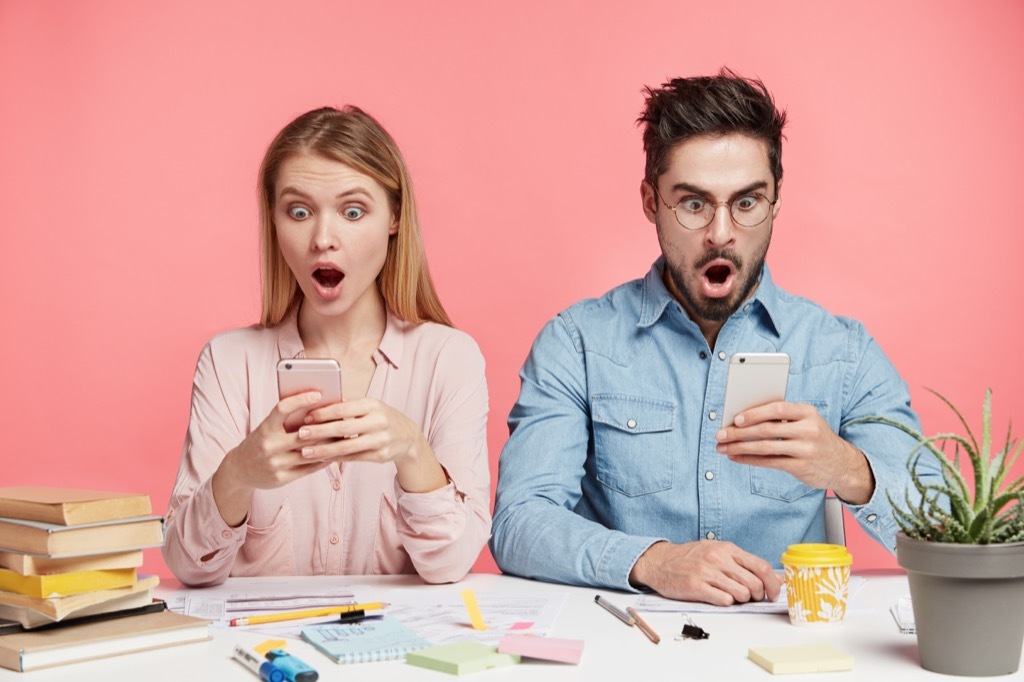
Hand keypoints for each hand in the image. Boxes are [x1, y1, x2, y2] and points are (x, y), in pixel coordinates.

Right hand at [212, 391, 331, 524]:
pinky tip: (333, 452)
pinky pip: (308, 468)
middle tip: (343, 416)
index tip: (318, 393)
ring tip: (343, 435)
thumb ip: (286, 420)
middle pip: (305, 433)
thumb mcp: (266, 428)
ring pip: (310, 452)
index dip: (300, 399)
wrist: (239, 469)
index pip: (282, 408)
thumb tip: (316, 407)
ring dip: (329, 444)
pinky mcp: (281, 478)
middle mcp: (269, 446)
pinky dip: (323, 460)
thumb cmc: (259, 442)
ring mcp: (275, 464)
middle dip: (325, 424)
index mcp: (264, 428)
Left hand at [295, 397, 447, 492]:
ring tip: (306, 452)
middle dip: (320, 432)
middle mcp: (379, 421)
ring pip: (347, 447)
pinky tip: (322, 458)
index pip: (344, 408)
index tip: (306, 417)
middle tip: (300, 435)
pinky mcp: (381, 455)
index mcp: (373, 405)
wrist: (408, 437)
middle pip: (344, 428)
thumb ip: (349, 406)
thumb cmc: (382, 418)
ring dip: (324, 450)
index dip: (324, 413)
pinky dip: (336, 458)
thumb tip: (320, 404)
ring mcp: (381, 440)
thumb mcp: (370, 407)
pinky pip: (354, 457)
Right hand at [629, 540, 780, 605]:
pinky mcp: (696, 587)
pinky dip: (726, 602)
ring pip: (741, 594)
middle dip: (756, 595)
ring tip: (731, 596)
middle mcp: (718, 558)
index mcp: (727, 549)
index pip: (761, 567)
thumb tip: (775, 577)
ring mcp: (707, 572)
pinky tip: (718, 597)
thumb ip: (745, 563)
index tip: (773, 593)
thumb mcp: (719, 552)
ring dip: (741, 600)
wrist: (660, 561)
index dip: (772, 584)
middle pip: (754, 584)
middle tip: (749, 597)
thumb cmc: (691, 558)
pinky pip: (724, 600)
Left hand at [715, 401, 873, 503]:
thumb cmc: (815, 438)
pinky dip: (749, 459)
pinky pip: (769, 462)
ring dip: (739, 447)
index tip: (735, 418)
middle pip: (767, 429)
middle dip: (739, 432)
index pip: (777, 409)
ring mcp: (806, 449)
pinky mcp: (801, 467)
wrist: (843, 464)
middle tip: (720, 434)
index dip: (755, 413)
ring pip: (765, 447)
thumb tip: (743, 417)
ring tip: (723, 448)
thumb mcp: (806, 421)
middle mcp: (808, 429)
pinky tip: (736, 457)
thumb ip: (782, 417)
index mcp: (807, 412)